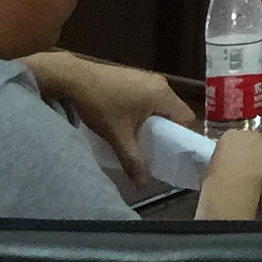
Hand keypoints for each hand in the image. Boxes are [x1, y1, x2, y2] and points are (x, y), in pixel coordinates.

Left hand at [24, 50, 195, 175]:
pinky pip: (149, 97)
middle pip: (174, 111)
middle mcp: (161, 83)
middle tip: (153, 148)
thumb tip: (143, 185)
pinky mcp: (135, 77)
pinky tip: (127, 120)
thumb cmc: (101, 106)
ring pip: (161, 104)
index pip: (186, 118)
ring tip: (138, 136)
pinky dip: (144, 110)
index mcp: (163, 95)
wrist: (74, 78)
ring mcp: (147, 77)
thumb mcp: (117, 136)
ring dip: (153, 121)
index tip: (168, 152)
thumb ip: (133, 160)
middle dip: (165, 131)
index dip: (181, 137)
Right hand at [196, 126, 261, 218]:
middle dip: (259, 154)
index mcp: (231, 136)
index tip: (242, 164)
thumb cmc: (217, 182)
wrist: (233, 188)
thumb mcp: (213, 168)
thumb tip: (231, 168)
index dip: (242, 153)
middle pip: (259, 142)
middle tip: (257, 171)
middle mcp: (252, 134)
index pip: (239, 140)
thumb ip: (225, 161)